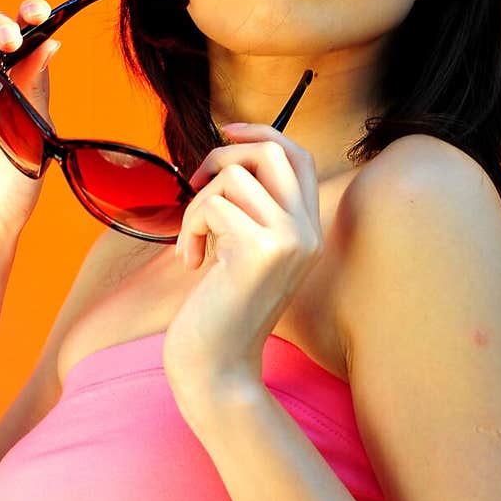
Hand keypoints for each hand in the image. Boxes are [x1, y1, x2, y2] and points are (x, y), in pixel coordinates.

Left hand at [163, 122, 322, 415]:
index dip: (261, 132)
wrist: (218, 369)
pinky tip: (192, 263)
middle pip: (273, 150)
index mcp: (309, 231)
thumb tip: (223, 155)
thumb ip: (248, 210)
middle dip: (223, 155)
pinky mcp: (260, 251)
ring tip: (193, 246)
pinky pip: (213, 204)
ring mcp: (289, 240)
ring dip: (197, 206)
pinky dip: (190, 227)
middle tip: (194, 186)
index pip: (297, 156)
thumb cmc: (219, 313)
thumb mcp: (241, 252)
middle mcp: (309, 232)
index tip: (224, 132)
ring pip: (232, 177)